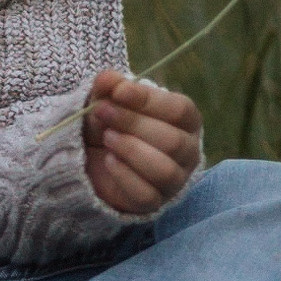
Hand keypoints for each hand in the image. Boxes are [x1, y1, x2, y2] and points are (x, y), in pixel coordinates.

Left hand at [83, 70, 202, 213]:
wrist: (92, 156)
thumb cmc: (111, 121)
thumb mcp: (106, 99)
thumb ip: (109, 87)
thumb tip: (108, 78)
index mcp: (185, 120)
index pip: (180, 110)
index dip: (148, 100)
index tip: (117, 91)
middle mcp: (188, 150)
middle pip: (172, 140)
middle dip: (133, 123)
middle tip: (102, 112)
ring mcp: (174, 179)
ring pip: (164, 170)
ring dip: (131, 150)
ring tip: (107, 138)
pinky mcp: (155, 202)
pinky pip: (146, 194)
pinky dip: (124, 175)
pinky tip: (108, 161)